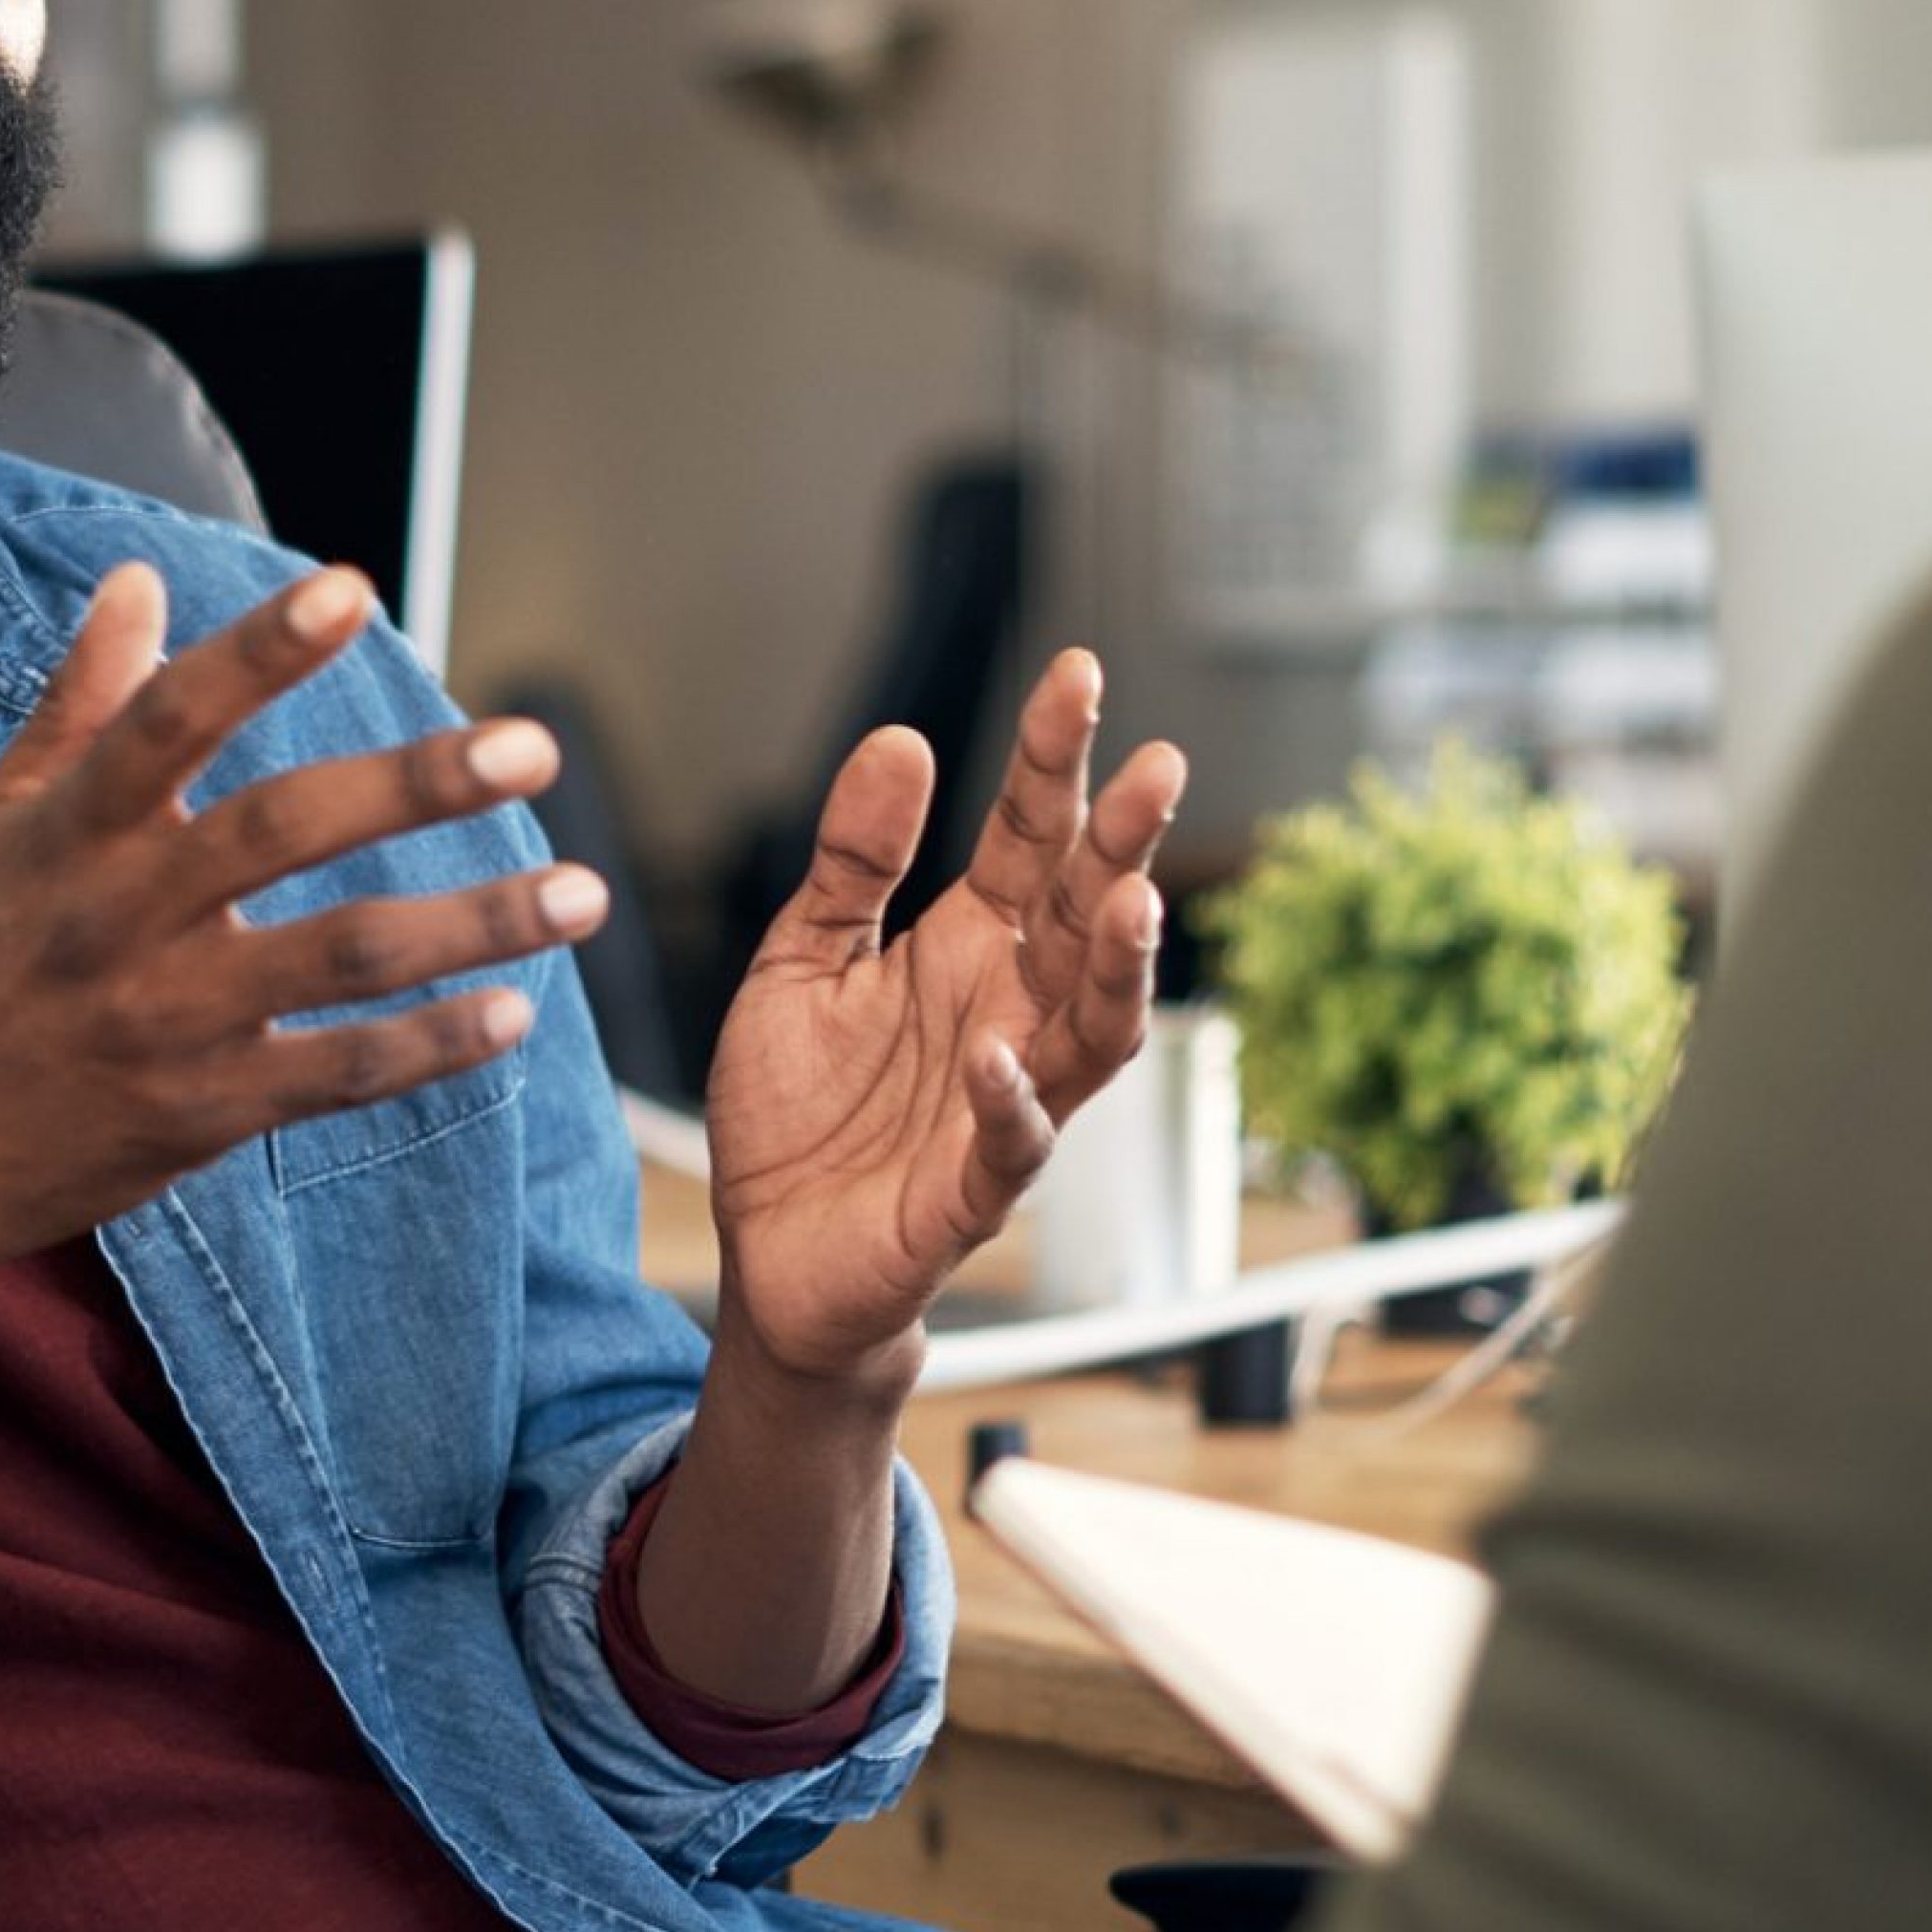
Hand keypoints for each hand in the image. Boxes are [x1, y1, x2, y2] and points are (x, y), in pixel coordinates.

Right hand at [0, 560, 599, 1280]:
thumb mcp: (4, 822)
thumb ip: (82, 701)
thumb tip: (137, 579)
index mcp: (74, 829)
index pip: (170, 718)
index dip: (257, 651)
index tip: (349, 586)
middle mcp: (121, 914)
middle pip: (283, 829)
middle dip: (416, 784)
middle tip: (534, 747)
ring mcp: (165, 1019)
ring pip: (342, 954)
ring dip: (474, 922)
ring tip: (584, 893)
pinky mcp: (200, 1112)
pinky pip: (339, 1073)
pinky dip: (432, 1046)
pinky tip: (516, 1010)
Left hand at [700, 651, 1181, 1392]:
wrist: (769, 1258)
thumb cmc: (801, 1112)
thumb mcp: (802, 959)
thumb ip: (852, 861)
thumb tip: (901, 739)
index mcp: (966, 947)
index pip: (1029, 838)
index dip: (1054, 759)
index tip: (1079, 673)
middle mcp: (1005, 1013)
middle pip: (1082, 918)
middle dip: (1123, 843)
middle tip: (1162, 766)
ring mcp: (998, 1104)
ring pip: (1089, 1032)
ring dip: (1115, 970)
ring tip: (1130, 897)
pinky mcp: (967, 1194)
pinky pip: (1009, 1148)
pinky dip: (1010, 1104)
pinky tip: (993, 1056)